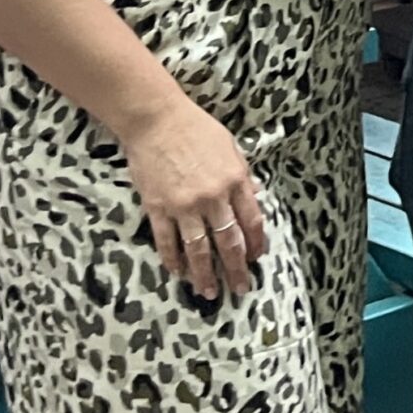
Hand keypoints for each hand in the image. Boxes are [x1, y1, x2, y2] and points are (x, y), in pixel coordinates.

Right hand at [118, 101, 266, 299]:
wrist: (156, 119)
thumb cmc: (196, 129)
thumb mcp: (231, 149)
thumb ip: (242, 178)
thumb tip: (252, 202)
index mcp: (236, 181)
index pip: (252, 222)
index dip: (256, 244)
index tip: (256, 259)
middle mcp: (213, 198)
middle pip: (229, 242)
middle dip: (236, 269)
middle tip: (240, 288)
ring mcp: (184, 206)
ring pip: (199, 249)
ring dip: (205, 274)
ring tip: (210, 292)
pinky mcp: (158, 207)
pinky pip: (167, 241)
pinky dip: (173, 259)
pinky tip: (178, 273)